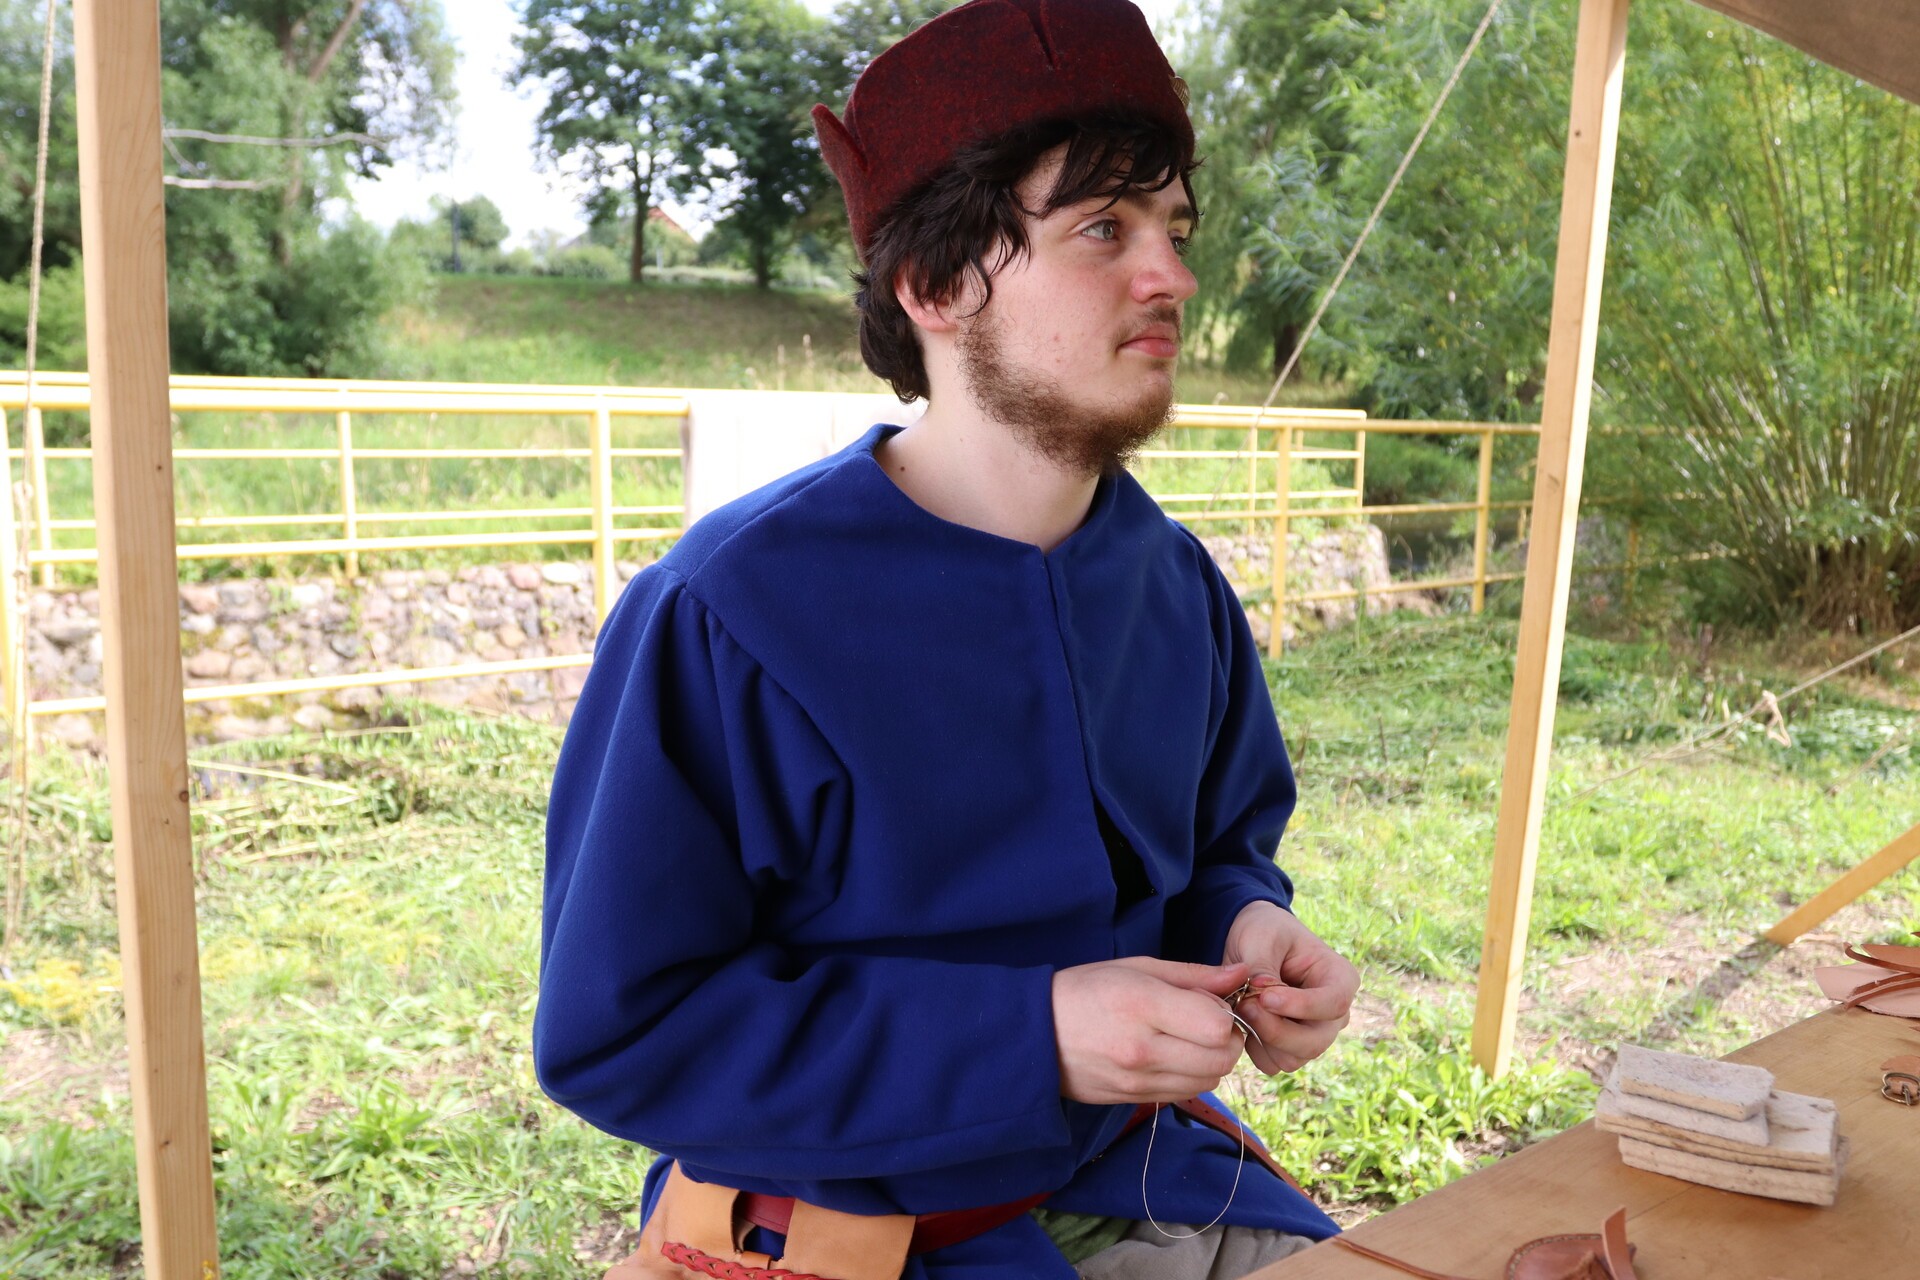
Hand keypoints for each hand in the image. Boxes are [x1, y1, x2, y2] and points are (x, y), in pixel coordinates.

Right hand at [1052, 957, 1251, 1103]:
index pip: (1216, 1025)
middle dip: (1225, 1039)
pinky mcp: (1134, 1099)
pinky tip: (1171, 1056)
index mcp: (1142, 1005)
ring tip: (1187, 1039)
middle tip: (1206, 1022)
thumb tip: (1242, 974)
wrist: (1034, 1034)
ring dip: (1211, 1060)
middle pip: (1220, 1058)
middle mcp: (1142, 1049)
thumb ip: (1194, 975)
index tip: (1209, 1002)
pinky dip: (1190, 1077)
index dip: (1223, 1013)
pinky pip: (1185, 1093)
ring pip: (1208, 1081)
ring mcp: (1138, 1080)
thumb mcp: (1137, 968)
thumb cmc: (1085, 990)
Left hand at [1222, 902, 1357, 1074]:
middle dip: (1275, 1029)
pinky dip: (1254, 1049)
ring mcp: (1314, 1034)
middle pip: (1314, 1042)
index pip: (1332, 1004)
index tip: (1264, 997)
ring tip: (1240, 1007)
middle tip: (1243, 1005)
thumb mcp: (1260, 937)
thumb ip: (1262, 967)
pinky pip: (1274, 1063)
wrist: (1251, 942)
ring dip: (1261, 1039)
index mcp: (1340, 978)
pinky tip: (1243, 1022)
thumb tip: (1261, 998)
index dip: (1299, 1006)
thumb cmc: (1264, 931)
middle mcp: (1333, 1013)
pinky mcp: (1291, 1047)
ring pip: (1293, 1058)